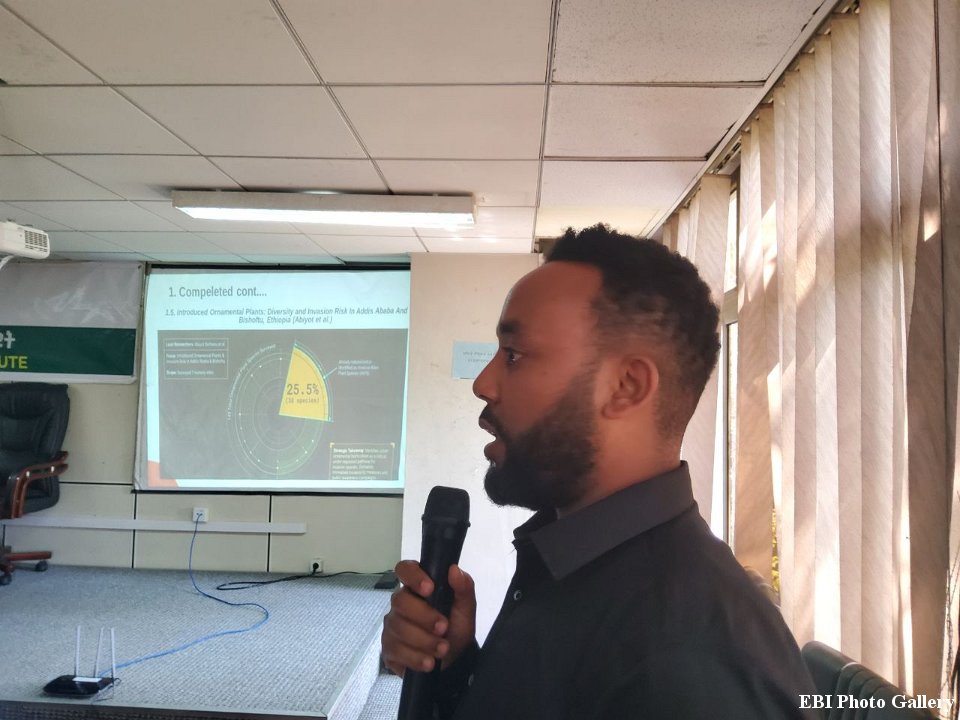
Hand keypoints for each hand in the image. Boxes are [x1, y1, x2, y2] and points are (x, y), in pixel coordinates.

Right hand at [381, 560, 475, 676]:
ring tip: (443, 649)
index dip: (413, 577)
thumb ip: (463, 588)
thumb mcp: (465, 609)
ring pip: (398, 629)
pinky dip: (415, 658)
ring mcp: (392, 627)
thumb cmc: (456, 628)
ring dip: (424, 640)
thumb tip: (454, 570)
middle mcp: (400, 604)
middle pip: (400, 602)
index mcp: (417, 587)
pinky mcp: (389, 650)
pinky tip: (428, 662)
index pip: (405, 569)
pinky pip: (396, 651)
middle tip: (444, 628)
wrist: (454, 660)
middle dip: (424, 616)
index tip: (430, 589)